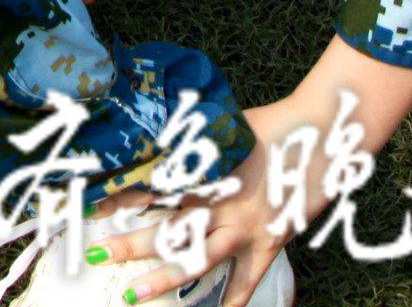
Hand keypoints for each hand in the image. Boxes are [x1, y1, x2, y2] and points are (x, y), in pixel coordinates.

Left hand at [87, 51, 411, 305]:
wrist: (323, 131)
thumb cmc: (271, 122)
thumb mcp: (222, 127)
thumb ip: (192, 142)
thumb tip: (154, 139)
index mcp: (205, 171)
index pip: (151, 189)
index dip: (118, 201)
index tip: (88, 209)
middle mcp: (219, 202)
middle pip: (165, 229)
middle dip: (128, 245)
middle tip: (95, 256)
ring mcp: (245, 226)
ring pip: (197, 259)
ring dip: (162, 278)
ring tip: (130, 294)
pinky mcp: (271, 240)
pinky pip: (248, 277)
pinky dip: (234, 299)